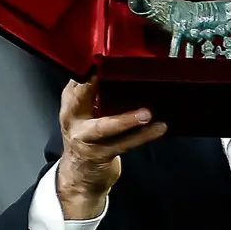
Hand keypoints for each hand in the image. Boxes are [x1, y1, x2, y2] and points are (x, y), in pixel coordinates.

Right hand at [57, 76, 166, 218]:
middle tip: (118, 74)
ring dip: (127, 120)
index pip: (77, 79)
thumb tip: (123, 64)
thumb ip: (95, 91)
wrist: (80, 176)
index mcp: (71, 102)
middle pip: (82, 98)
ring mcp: (85, 138)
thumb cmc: (88, 135)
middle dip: (95, 85)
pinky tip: (159, 128)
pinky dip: (143, 135)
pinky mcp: (101, 154)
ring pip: (106, 126)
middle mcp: (73, 118)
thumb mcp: (84, 110)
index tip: (103, 54)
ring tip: (147, 113)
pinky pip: (124, 144)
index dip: (89, 67)